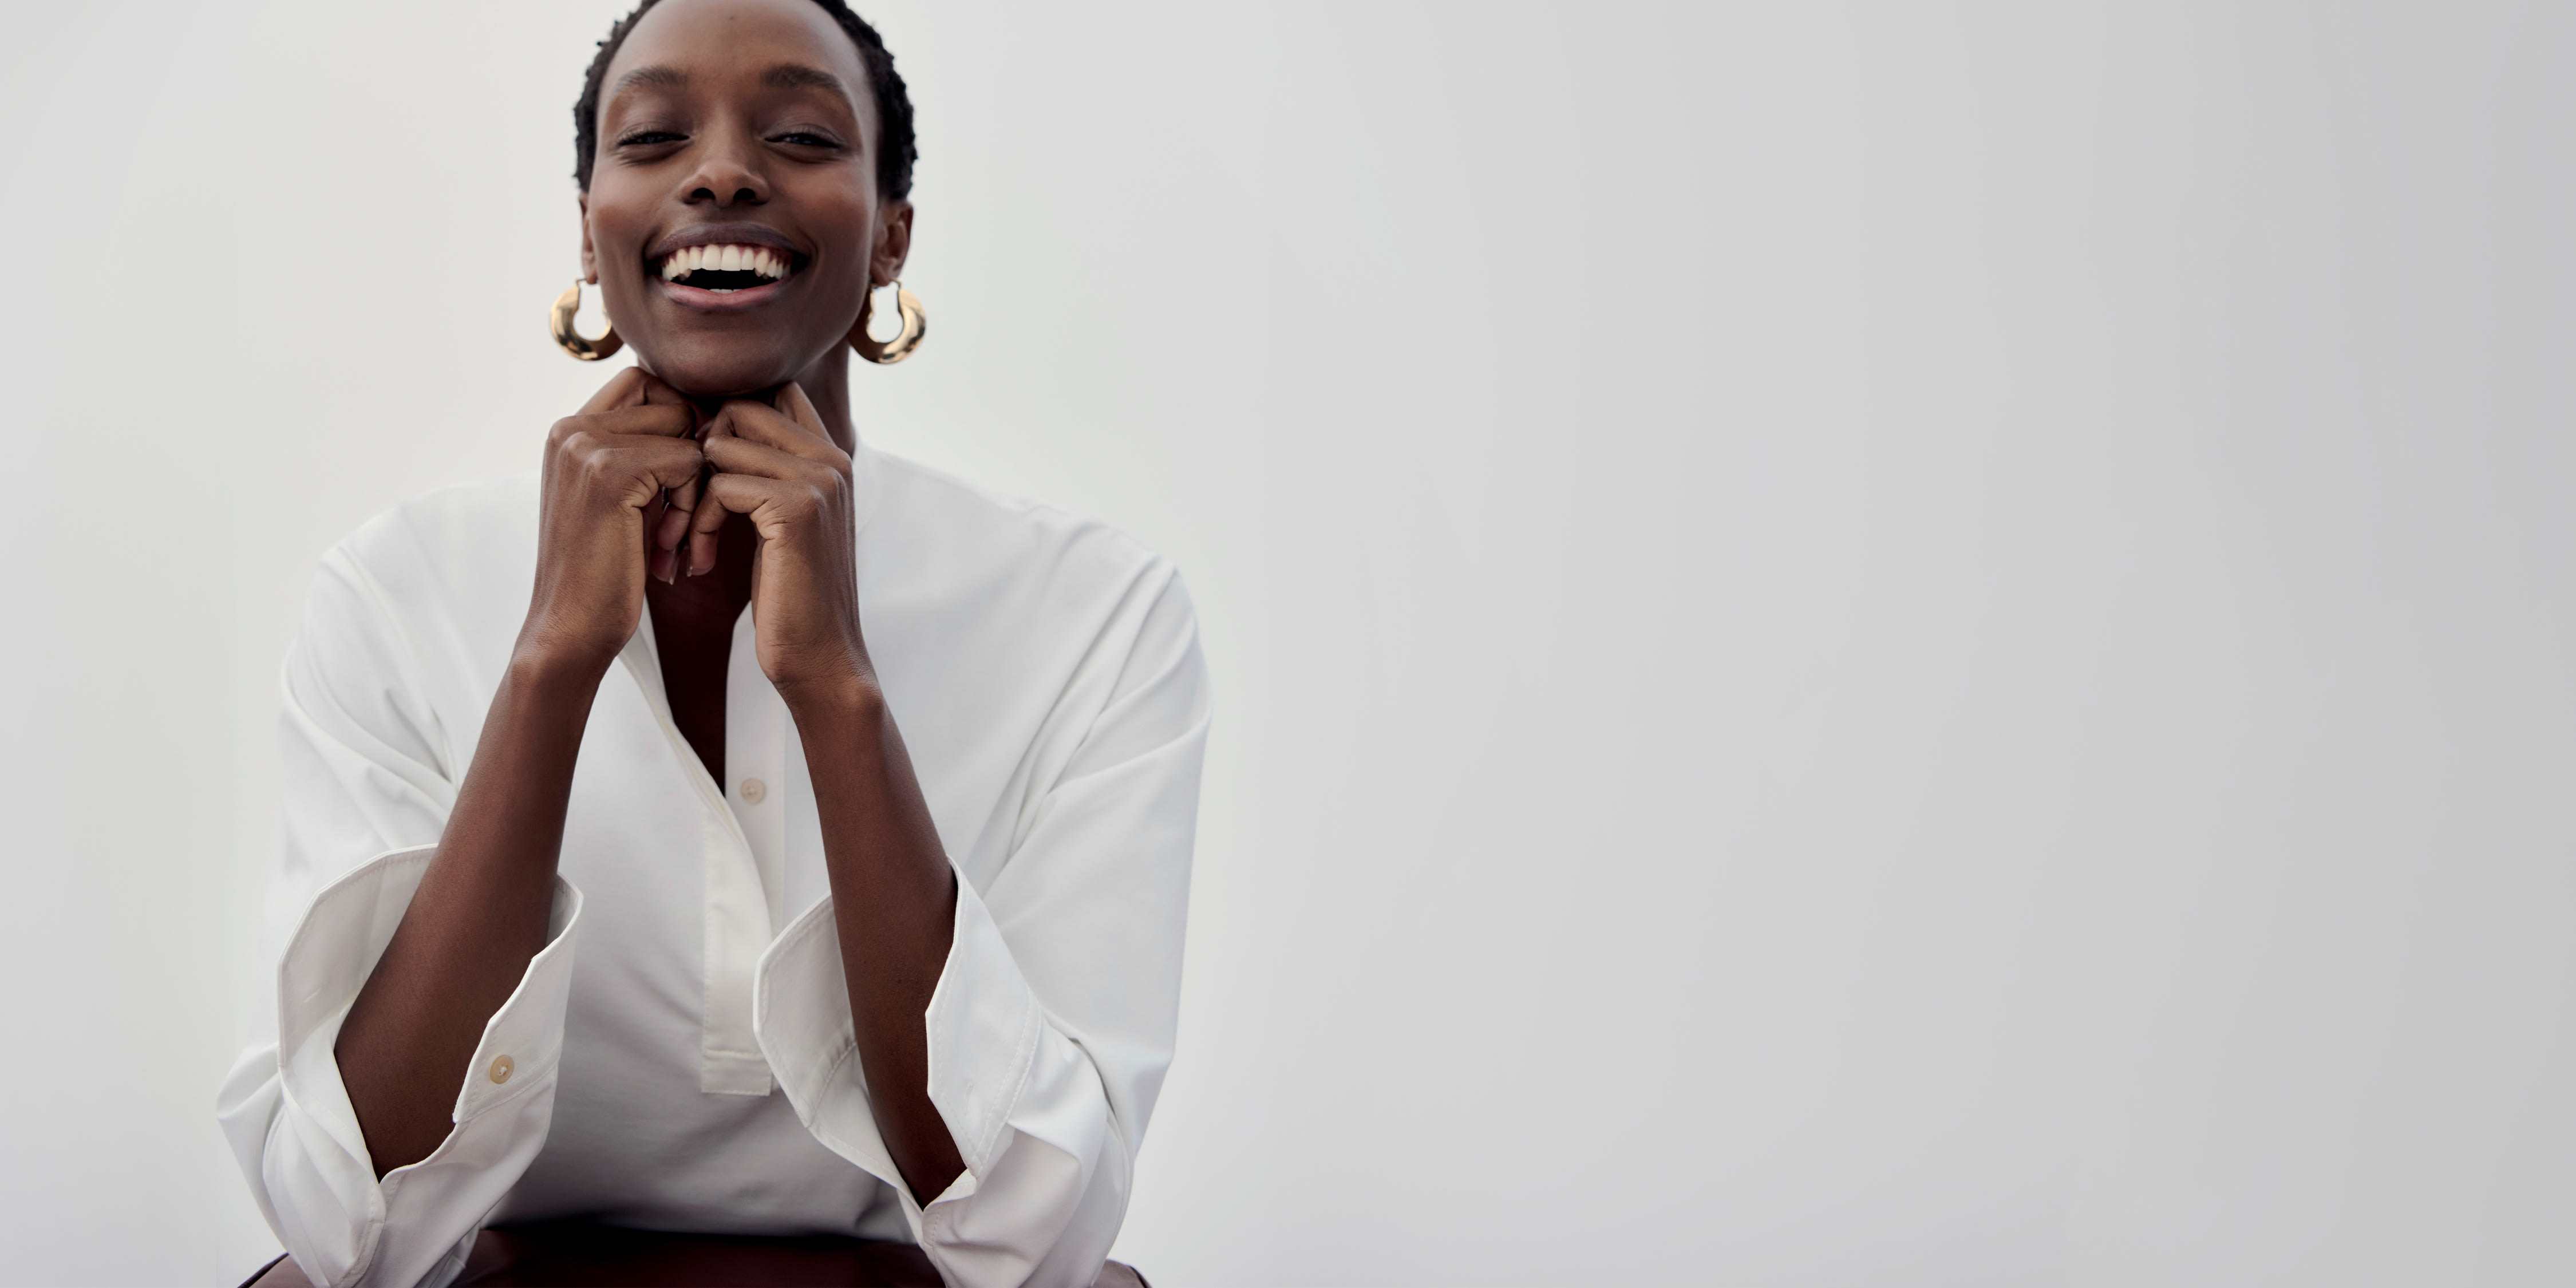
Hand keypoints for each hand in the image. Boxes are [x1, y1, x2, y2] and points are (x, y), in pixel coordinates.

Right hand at [519, 368, 705, 673]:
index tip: (684, 475)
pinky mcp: (609, 472)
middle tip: (683, 507)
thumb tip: (701, 413)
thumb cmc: (603, 570)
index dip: (679, 421)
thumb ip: (643, 453)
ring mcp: (585, 446)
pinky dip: (693, 504)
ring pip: (685, 431)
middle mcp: (569, 429)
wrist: (569, 627)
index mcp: (567, 431)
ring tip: (674, 533)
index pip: (644, 382)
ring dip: (694, 483)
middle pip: (670, 399)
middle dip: (691, 449)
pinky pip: (688, 461)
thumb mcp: (622, 499)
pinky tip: (669, 544)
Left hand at [684, 383, 870, 696]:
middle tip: (685, 502)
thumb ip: (766, 471)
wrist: (819, 657)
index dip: (724, 417)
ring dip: (691, 492)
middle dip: (699, 451)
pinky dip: (700, 521)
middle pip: (741, 408)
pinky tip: (702, 558)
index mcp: (832, 457)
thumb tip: (714, 430)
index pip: (773, 391)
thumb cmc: (791, 596)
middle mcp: (832, 459)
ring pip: (723, 445)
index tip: (700, 467)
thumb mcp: (780, 521)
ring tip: (689, 540)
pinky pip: (722, 486)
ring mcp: (820, 480)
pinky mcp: (799, 508)